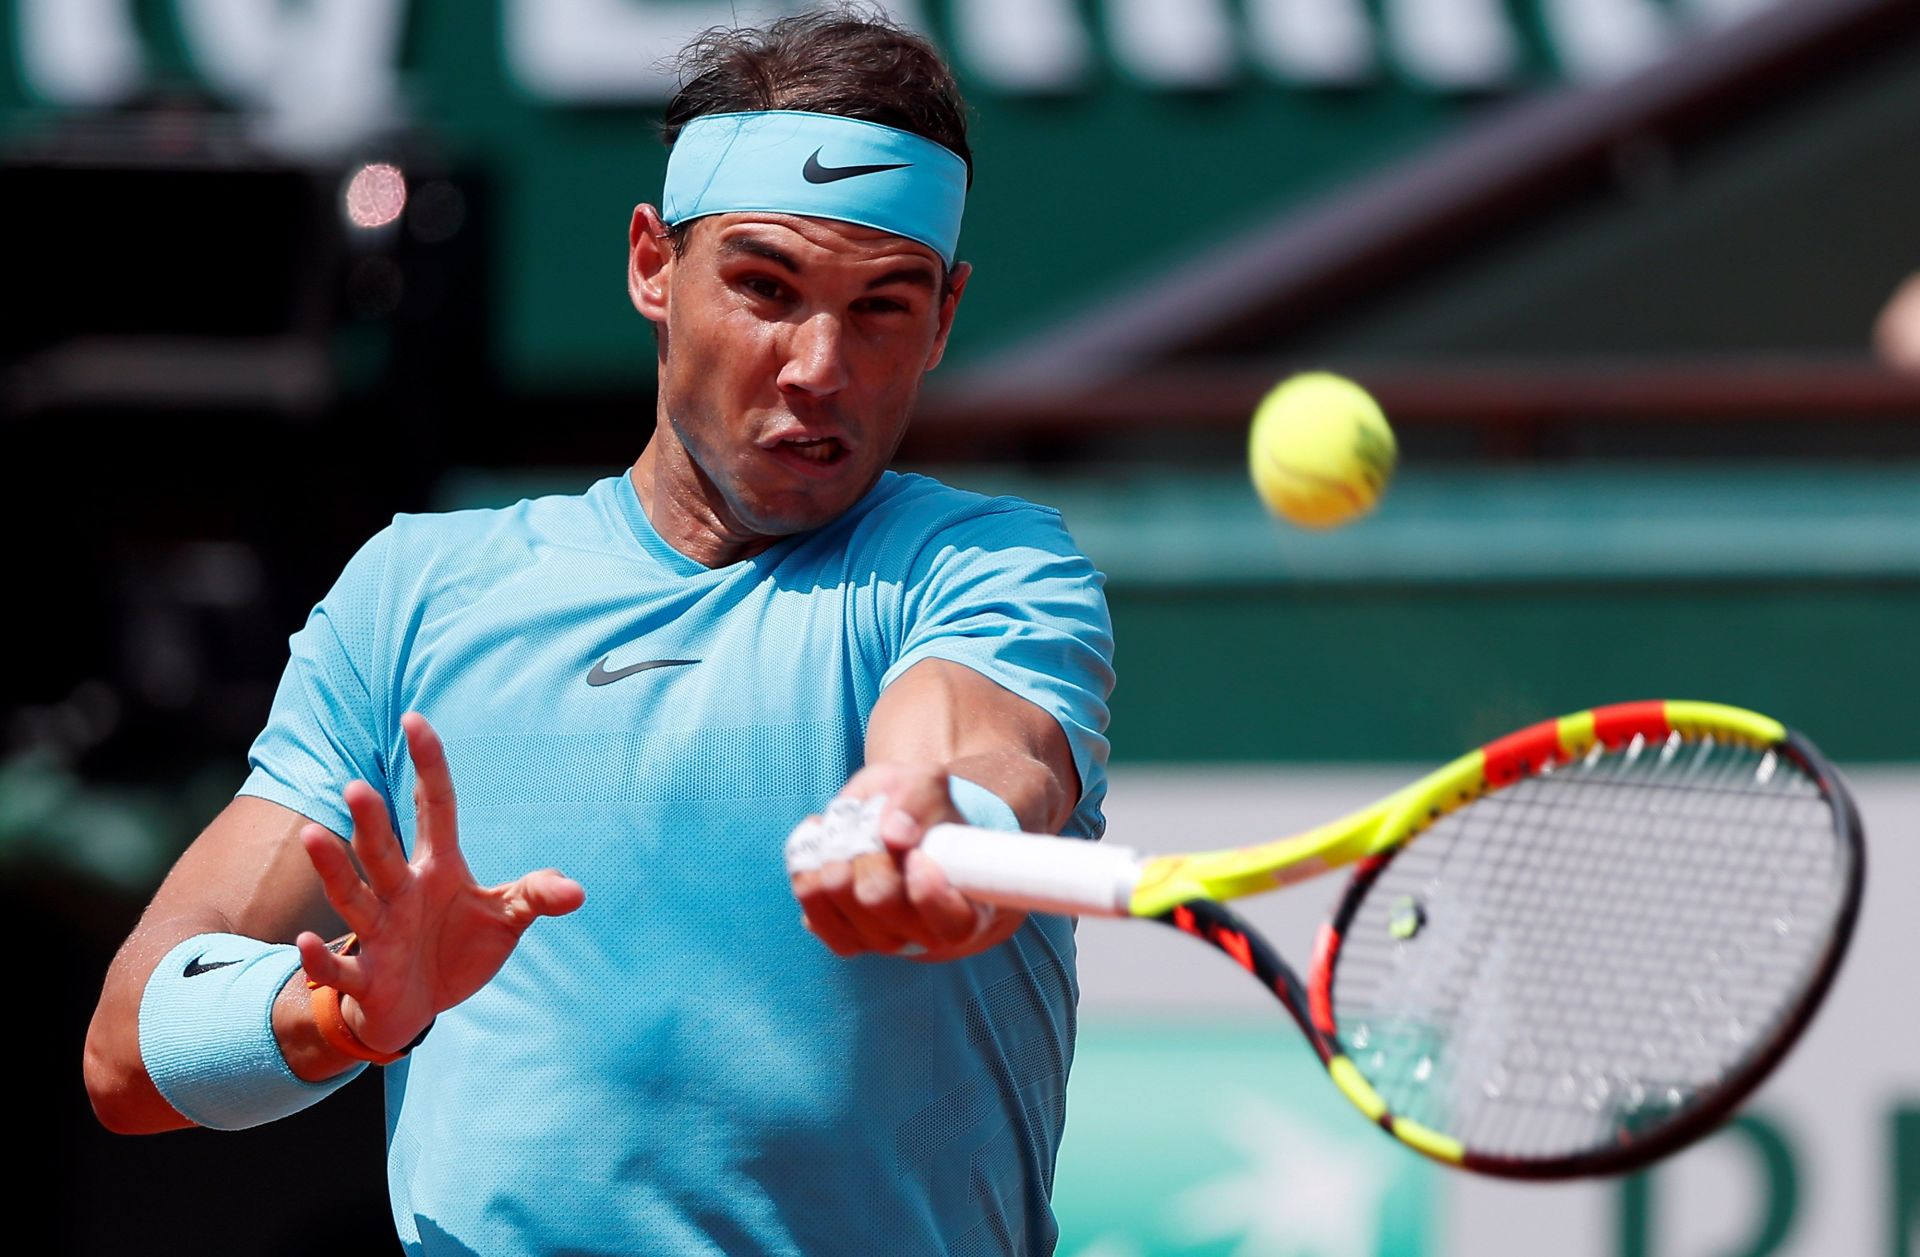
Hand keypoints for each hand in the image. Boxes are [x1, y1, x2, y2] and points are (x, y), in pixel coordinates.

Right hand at [294, 712, 585, 1052]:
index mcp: (437, 869)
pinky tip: (307, 943)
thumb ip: (535, 895)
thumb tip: (577, 891)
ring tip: (313, 837)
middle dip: (371, 821)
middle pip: (382, 851)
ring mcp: (379, 934)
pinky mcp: (366, 978)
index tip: (416, 720)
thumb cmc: (457, 950)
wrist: (417, 1008)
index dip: (428, 767)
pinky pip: (340, 968)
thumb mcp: (506, 920)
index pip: (435, 808)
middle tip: (357, 786)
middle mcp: (401, 892)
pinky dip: (321, 959)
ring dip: (332, 871)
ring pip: (352, 897)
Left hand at [788, 763, 1023, 962]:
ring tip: (848, 830)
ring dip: (832, 850)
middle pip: (876, 895)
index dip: (927, 887)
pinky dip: (808, 865)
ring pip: (836, 894)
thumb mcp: (928, 786)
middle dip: (864, 846)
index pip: (951, 922)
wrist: (906, 838)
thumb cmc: (924, 814)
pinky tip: (825, 847)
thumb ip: (918, 798)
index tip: (917, 854)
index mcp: (968, 912)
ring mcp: (883, 942)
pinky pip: (810, 903)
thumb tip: (894, 832)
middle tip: (870, 823)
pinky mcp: (845, 939)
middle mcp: (926, 938)